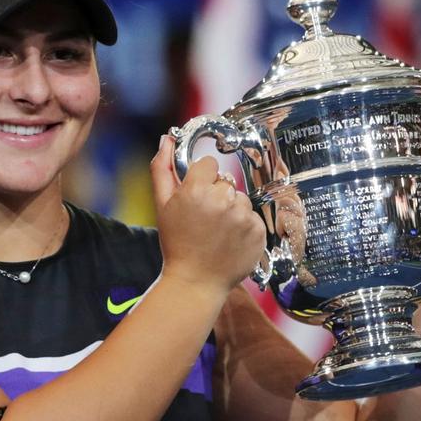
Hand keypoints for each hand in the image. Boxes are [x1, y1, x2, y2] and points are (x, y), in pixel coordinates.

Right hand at [150, 134, 265, 293]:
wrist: (195, 281)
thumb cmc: (176, 244)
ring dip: (232, 211)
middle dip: (216, 195)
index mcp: (196, 190)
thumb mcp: (162, 205)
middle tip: (204, 219)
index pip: (209, 165)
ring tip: (217, 232)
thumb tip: (166, 139)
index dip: (201, 179)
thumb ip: (162, 168)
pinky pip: (252, 216)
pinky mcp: (258, 230)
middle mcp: (222, 200)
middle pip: (225, 182)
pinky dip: (244, 226)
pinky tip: (230, 240)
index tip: (196, 196)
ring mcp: (243, 216)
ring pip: (240, 199)